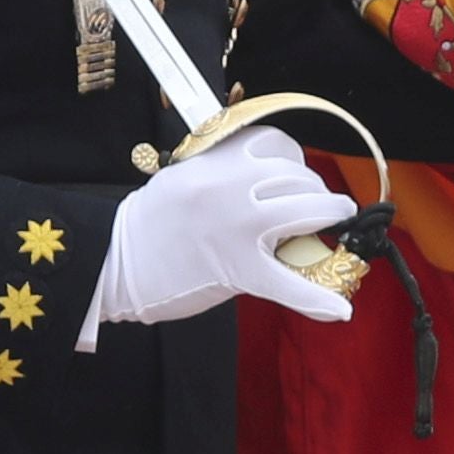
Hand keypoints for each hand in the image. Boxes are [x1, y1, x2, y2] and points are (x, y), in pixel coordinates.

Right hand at [86, 131, 362, 339]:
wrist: (114, 261)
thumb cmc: (149, 223)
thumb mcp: (185, 176)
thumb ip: (226, 172)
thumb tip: (270, 181)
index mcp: (216, 161)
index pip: (276, 144)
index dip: (295, 161)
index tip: (295, 177)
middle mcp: (232, 186)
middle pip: (297, 176)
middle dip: (314, 191)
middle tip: (316, 208)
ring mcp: (238, 226)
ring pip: (307, 209)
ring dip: (329, 216)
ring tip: (334, 224)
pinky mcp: (237, 269)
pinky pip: (288, 284)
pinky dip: (316, 300)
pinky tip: (339, 310)